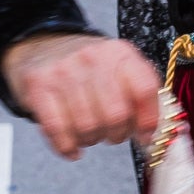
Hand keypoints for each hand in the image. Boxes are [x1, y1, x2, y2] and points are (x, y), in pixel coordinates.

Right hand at [2, 33, 164, 157]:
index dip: (149, 120)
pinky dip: (68, 147)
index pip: (145, 89)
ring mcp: (63, 71)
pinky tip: (73, 147)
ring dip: (91, 140)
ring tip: (90, 133)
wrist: (44, 46)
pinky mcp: (38, 87)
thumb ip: (140, 97)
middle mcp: (92, 58)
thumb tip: (154, 137)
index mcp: (120, 53)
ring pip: (87, 127)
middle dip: (117, 135)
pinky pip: (58, 130)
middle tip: (112, 135)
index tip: (145, 136)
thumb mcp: (119, 69)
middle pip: (116, 114)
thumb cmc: (88, 68)